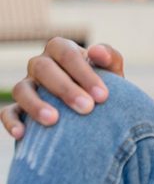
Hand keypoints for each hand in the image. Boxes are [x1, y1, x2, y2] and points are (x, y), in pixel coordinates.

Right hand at [1, 38, 123, 139]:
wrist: (95, 112)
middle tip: (87, 108)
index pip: (67, 54)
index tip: (103, 96)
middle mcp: (40, 64)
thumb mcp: (112, 72)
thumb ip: (110, 58)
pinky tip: (22, 134)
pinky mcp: (18, 108)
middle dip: (66, 89)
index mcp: (62, 50)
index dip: (85, 73)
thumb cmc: (102, 87)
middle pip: (43, 68)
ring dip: (35, 104)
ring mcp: (27, 85)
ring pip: (20, 89)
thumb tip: (96, 52)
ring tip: (53, 120)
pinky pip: (7, 112)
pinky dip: (12, 122)